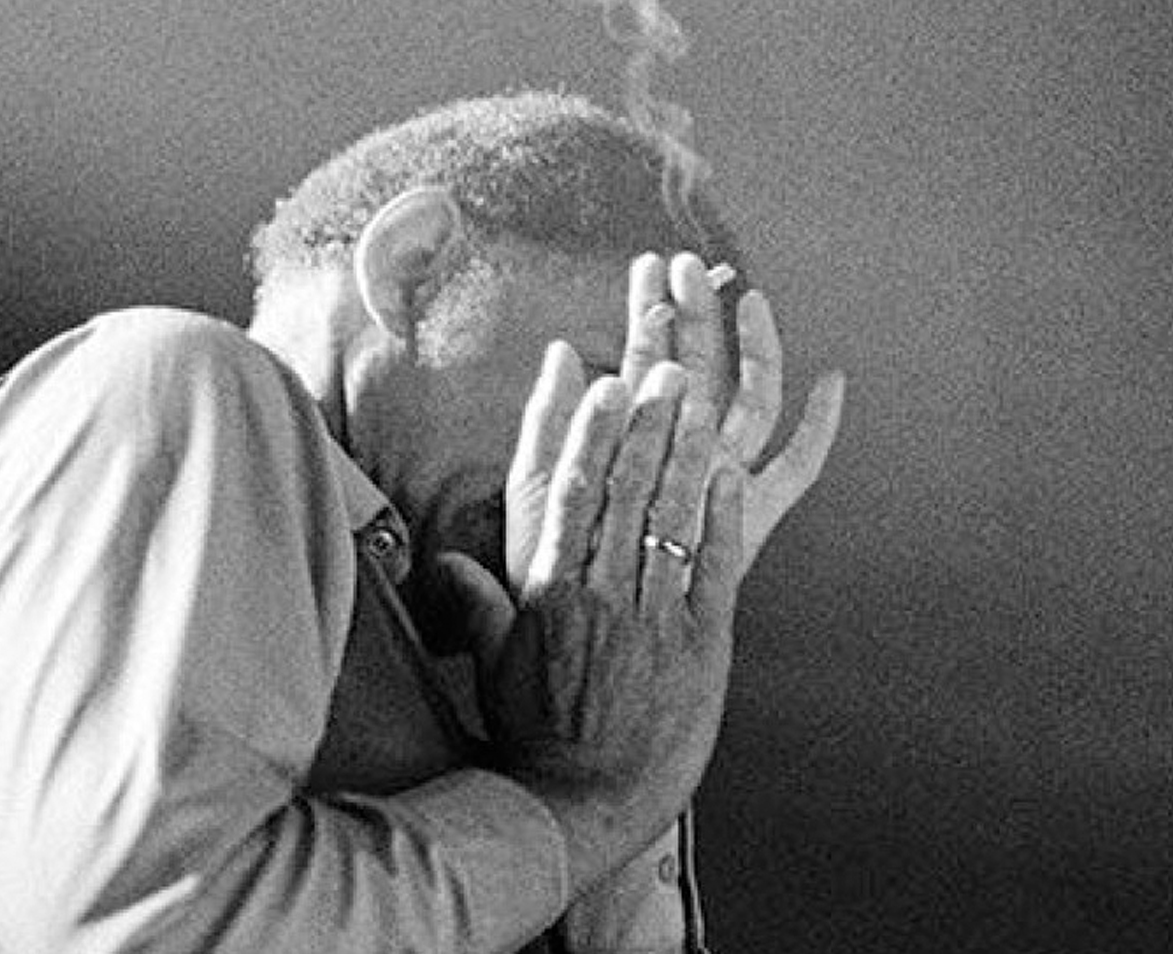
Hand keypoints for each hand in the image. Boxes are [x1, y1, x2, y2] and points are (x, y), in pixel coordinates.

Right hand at [434, 252, 844, 886]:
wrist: (587, 804)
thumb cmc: (534, 736)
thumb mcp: (493, 668)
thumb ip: (479, 605)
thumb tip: (444, 558)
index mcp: (546, 591)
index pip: (562, 490)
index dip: (577, 427)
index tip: (587, 377)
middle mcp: (597, 593)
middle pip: (620, 489)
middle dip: (641, 422)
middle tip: (659, 367)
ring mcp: (651, 616)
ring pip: (667, 516)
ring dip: (682, 453)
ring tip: (696, 399)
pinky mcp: (700, 644)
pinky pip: (713, 567)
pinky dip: (719, 517)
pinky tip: (728, 473)